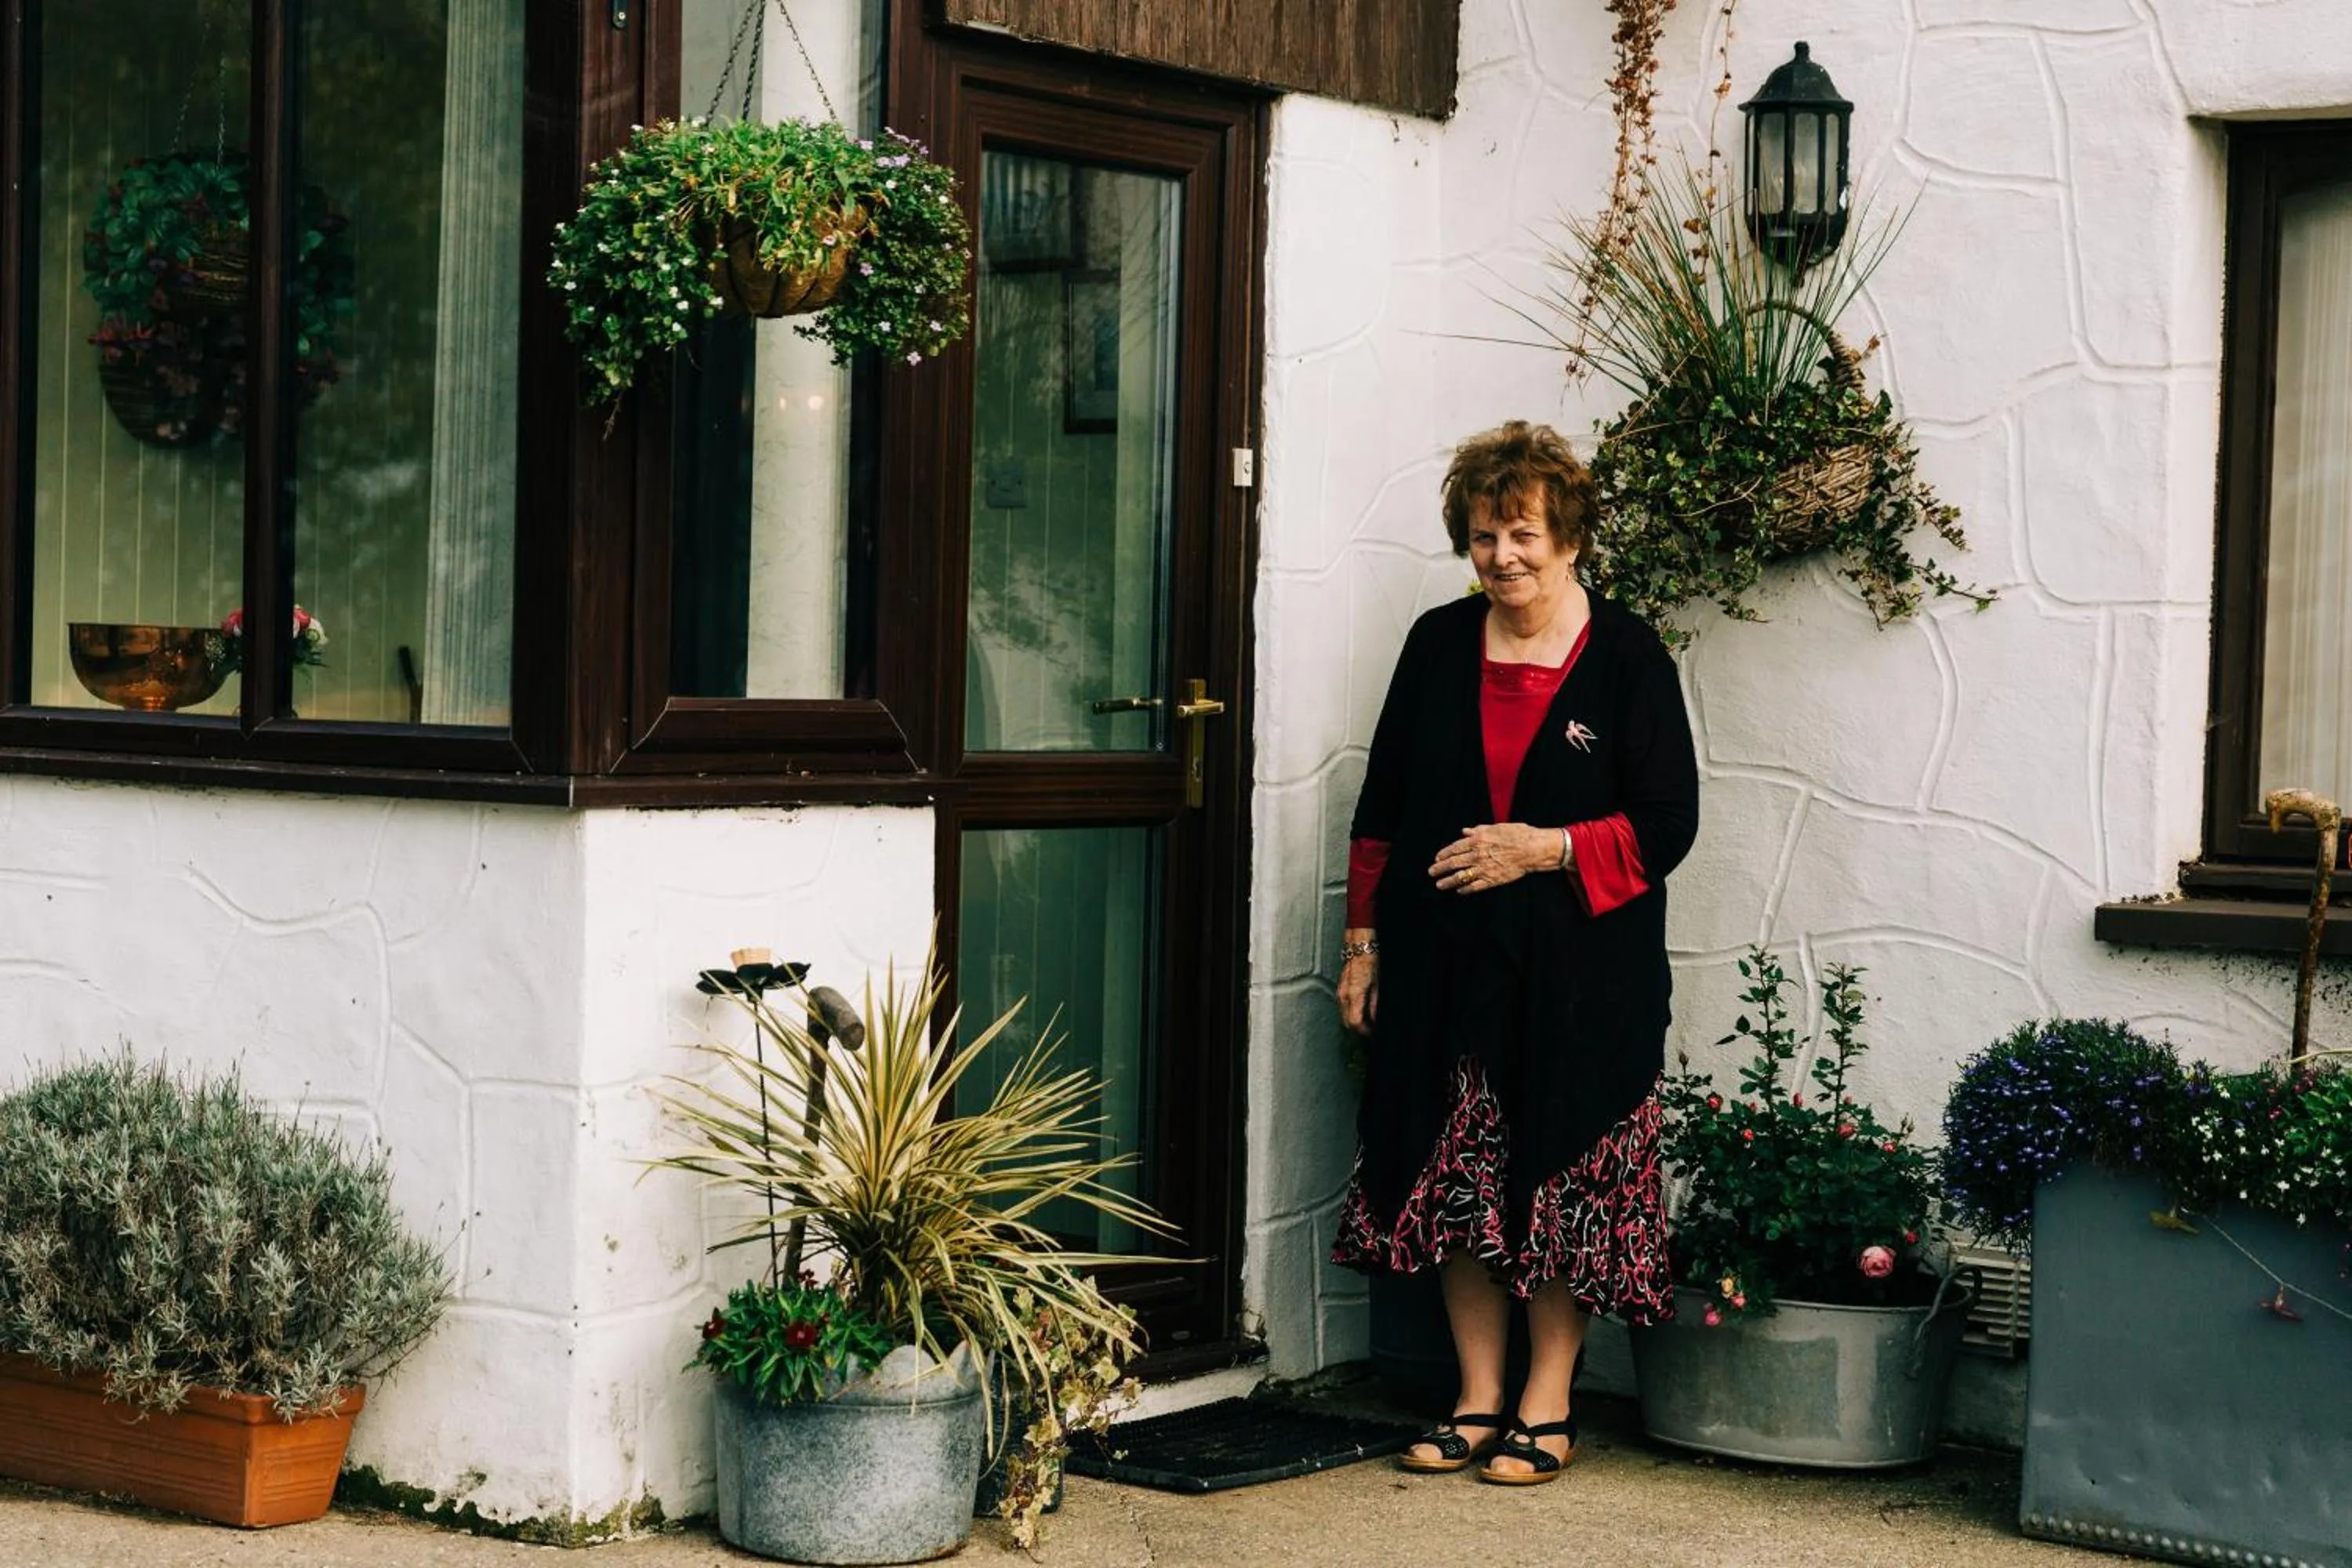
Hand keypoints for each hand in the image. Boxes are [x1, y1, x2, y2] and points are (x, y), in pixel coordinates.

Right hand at [1339, 947, 1378, 1035]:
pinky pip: (1343, 1007)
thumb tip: (1374, 1019)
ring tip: (1366, 1022)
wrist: (1359, 948)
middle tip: (1370, 1030)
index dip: (1364, 1031)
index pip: (1355, 1022)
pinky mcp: (1340, 989)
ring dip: (1354, 1021)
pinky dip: (1350, 1012)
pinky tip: (1360, 1011)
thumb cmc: (1370, 962)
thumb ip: (1375, 1005)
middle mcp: (1343, 995)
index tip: (1372, 1033)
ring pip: (1344, 1015)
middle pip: (1347, 1022)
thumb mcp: (1378, 986)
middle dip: (1358, 1029)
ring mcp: (1340, 992)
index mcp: (1354, 995)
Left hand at [1430, 823, 1556, 895]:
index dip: (1444, 854)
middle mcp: (1477, 855)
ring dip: (1448, 881)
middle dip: (1440, 869)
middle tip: (1431, 872)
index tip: (1437, 858)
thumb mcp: (1496, 827)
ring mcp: (1484, 868)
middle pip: (1453, 863)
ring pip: (1460, 877)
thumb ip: (1478, 830)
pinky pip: (1475, 886)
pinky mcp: (1492, 880)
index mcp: (1477, 840)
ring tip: (1439, 885)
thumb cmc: (1517, 834)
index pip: (1455, 848)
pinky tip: (1459, 891)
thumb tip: (1464, 832)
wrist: (1533, 849)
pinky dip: (1465, 889)